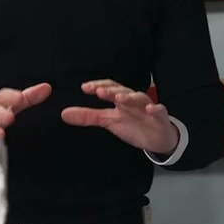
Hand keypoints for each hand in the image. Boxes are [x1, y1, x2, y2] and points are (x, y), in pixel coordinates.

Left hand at [61, 79, 178, 153]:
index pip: (108, 88)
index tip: (85, 88)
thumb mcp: (108, 121)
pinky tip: (150, 109)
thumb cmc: (133, 125)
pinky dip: (155, 109)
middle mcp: (133, 100)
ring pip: (139, 98)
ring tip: (119, 98)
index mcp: (120, 99)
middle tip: (99, 92)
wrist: (158, 137)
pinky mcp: (160, 117)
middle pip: (122, 91)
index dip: (98, 86)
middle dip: (110, 90)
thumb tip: (63, 114)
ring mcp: (147, 107)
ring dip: (129, 97)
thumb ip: (87, 116)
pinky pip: (159, 111)